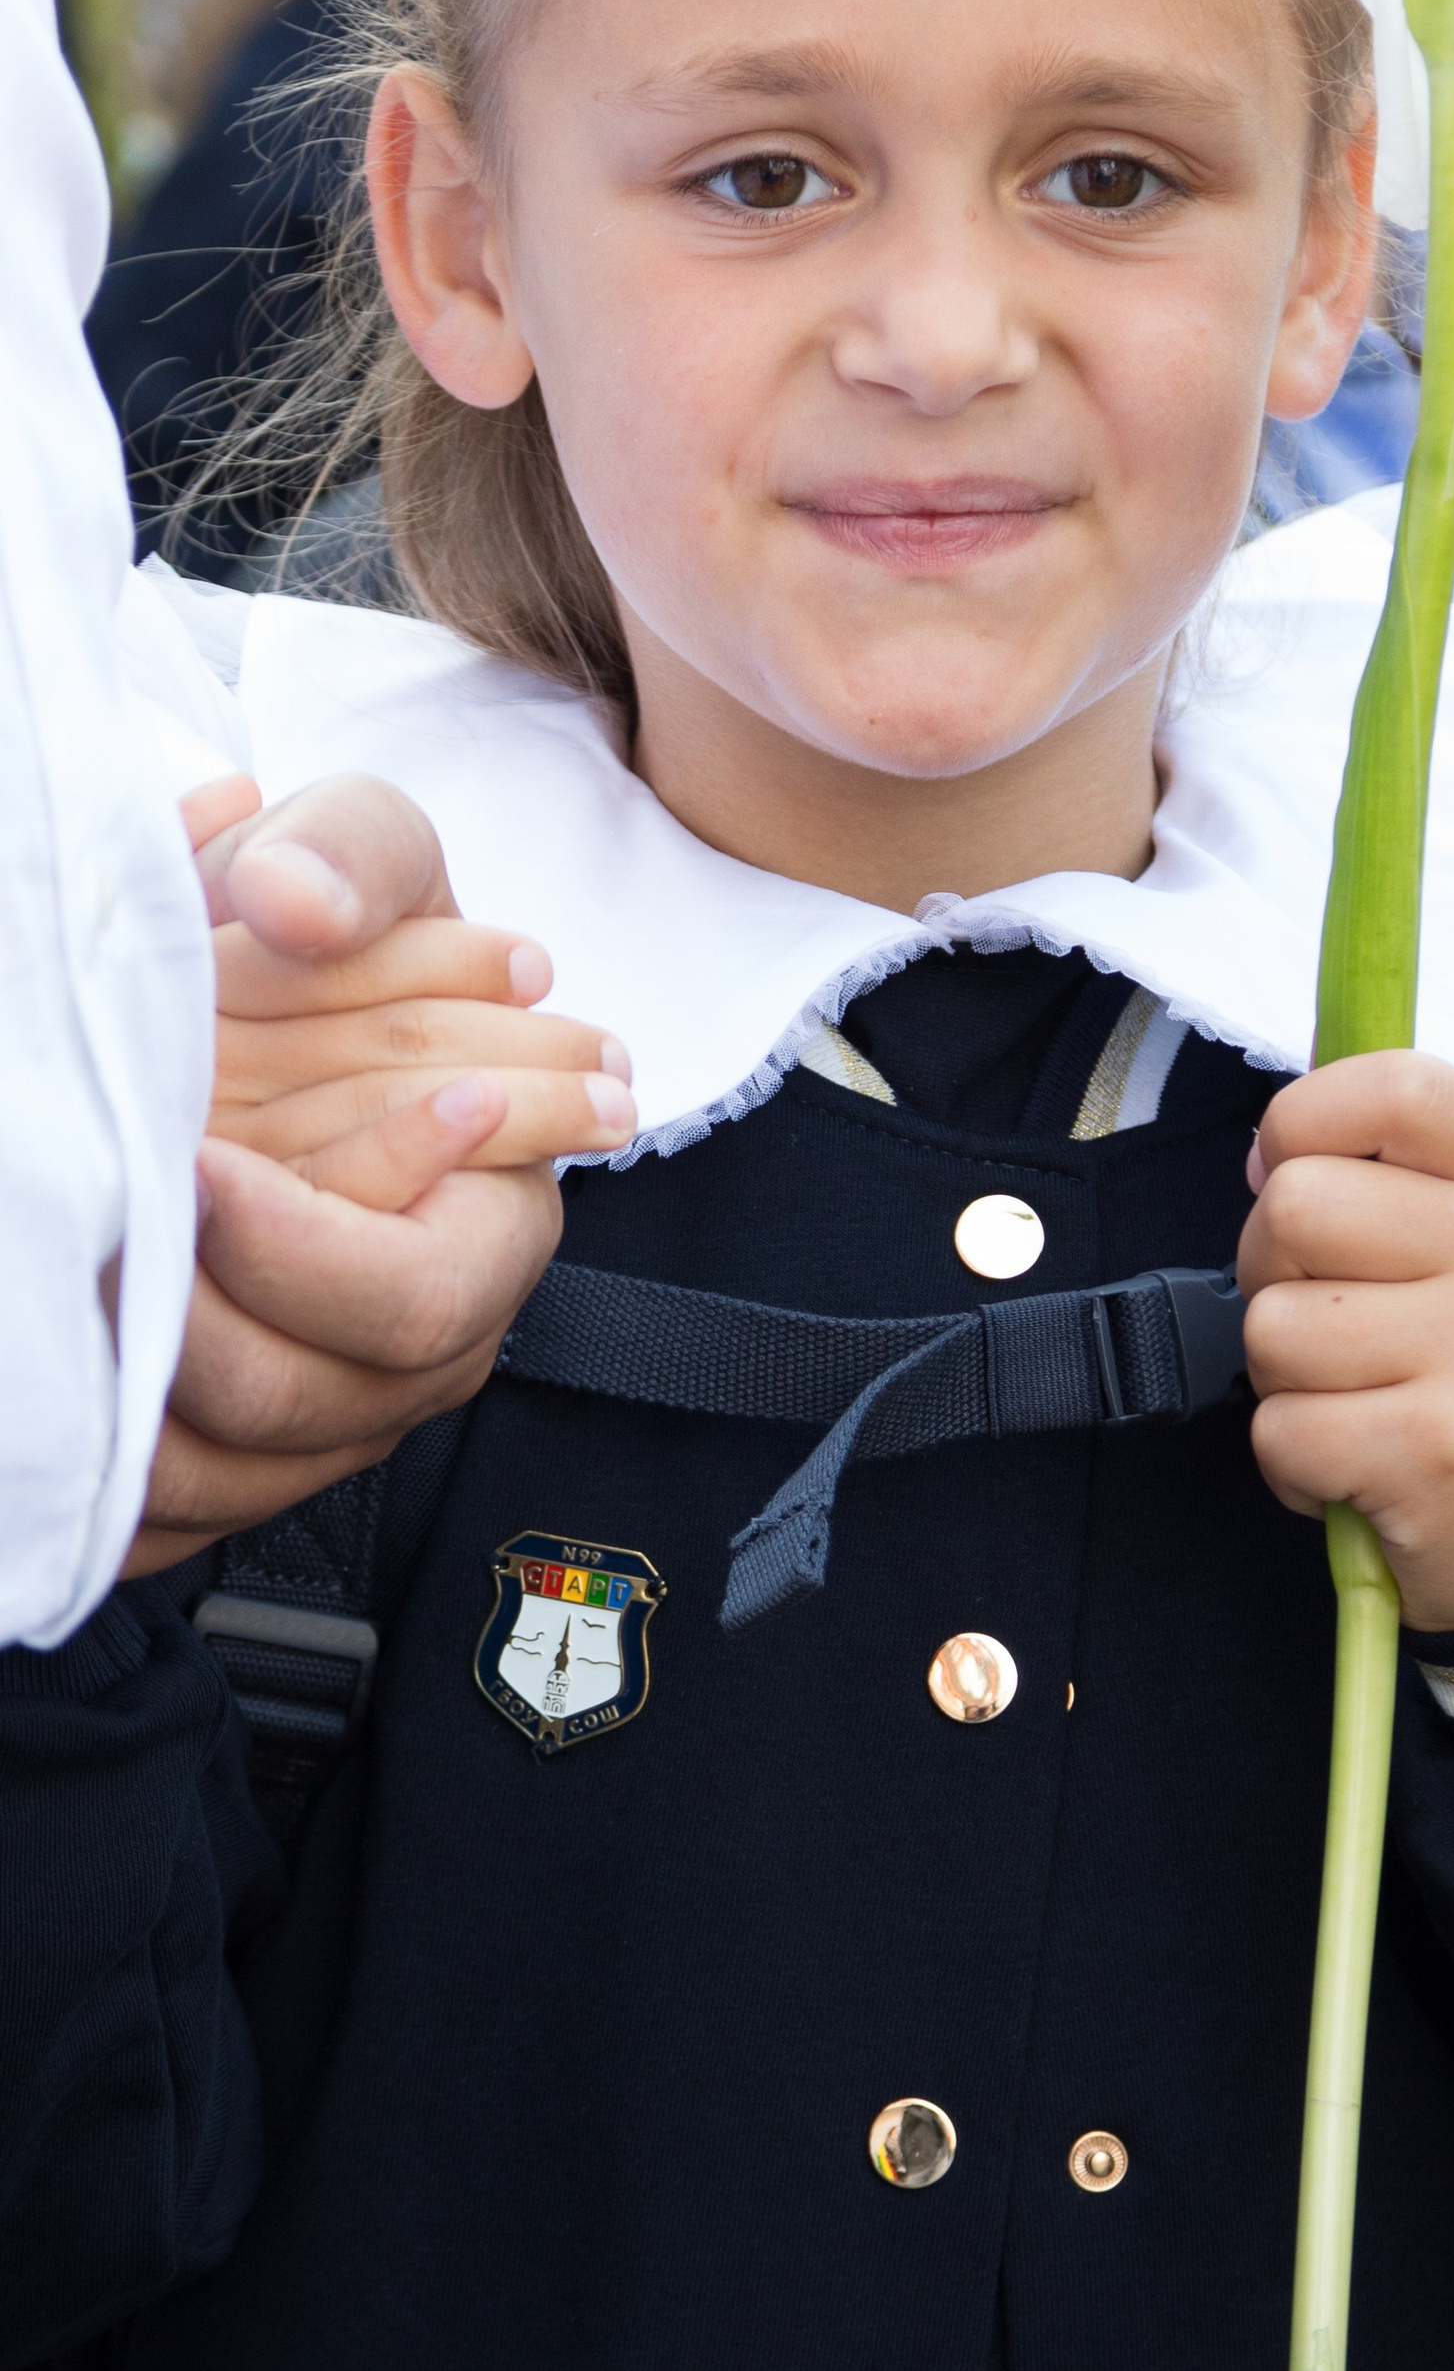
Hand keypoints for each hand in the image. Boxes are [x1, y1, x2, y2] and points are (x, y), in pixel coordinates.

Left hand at [123, 776, 631, 1574]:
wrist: (270, 1014)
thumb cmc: (338, 949)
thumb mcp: (365, 855)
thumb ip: (351, 854)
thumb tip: (292, 903)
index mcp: (484, 1230)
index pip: (410, 1300)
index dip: (302, 1250)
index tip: (197, 1163)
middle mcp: (414, 1353)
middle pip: (299, 1396)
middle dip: (183, 1315)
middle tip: (105, 1219)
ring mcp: (319, 1421)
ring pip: (212, 1473)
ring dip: (120, 1385)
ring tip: (73, 1267)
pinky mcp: (224, 1460)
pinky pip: (148, 1516)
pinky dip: (81, 1451)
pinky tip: (51, 1349)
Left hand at [1235, 1052, 1453, 1632]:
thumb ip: (1394, 1181)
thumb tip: (1268, 1157)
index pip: (1398, 1087)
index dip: (1305, 1118)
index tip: (1292, 1170)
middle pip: (1295, 1205)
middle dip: (1274, 1272)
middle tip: (1334, 1325)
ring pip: (1272, 1324)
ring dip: (1286, 1380)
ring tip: (1359, 1405)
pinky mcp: (1432, 1451)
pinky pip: (1280, 1428)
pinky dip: (1293, 1464)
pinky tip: (1356, 1470)